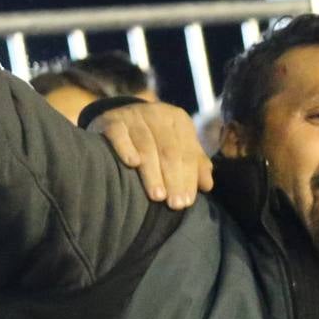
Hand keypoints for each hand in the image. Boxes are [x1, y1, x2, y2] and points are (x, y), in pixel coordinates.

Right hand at [90, 101, 213, 210]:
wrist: (120, 119)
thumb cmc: (156, 140)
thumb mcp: (179, 147)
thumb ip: (194, 165)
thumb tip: (207, 185)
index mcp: (178, 120)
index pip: (186, 152)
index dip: (188, 178)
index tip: (187, 202)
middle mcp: (157, 114)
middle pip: (168, 150)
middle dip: (173, 179)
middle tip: (174, 204)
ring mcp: (133, 115)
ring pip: (146, 145)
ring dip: (152, 172)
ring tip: (157, 196)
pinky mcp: (112, 120)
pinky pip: (119, 133)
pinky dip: (126, 147)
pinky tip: (132, 164)